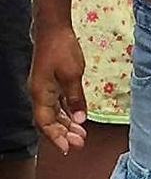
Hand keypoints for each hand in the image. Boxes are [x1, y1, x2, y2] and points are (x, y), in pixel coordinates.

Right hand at [29, 25, 87, 152]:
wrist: (54, 30)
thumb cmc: (62, 49)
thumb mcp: (72, 74)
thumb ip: (76, 98)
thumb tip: (80, 120)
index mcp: (41, 94)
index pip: (46, 123)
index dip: (56, 137)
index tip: (68, 148)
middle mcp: (40, 94)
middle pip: (49, 121)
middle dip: (64, 133)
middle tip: (80, 143)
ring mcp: (45, 88)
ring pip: (54, 113)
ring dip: (66, 124)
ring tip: (81, 134)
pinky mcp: (51, 82)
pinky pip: (58, 103)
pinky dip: (67, 112)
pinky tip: (76, 118)